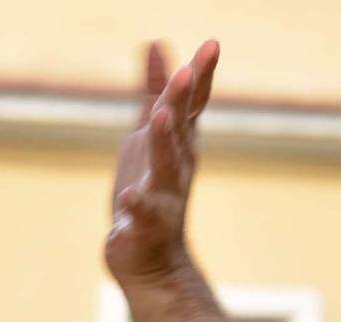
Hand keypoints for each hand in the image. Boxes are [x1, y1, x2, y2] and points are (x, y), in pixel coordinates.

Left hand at [106, 40, 219, 288]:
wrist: (152, 260)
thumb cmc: (150, 191)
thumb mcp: (150, 134)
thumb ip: (153, 91)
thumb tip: (155, 43)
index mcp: (178, 144)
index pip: (193, 104)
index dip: (202, 75)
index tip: (212, 44)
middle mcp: (176, 166)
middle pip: (180, 127)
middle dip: (183, 99)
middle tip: (187, 71)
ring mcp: (162, 197)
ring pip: (164, 166)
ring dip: (162, 142)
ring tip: (158, 118)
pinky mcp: (143, 227)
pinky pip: (141, 215)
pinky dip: (137, 204)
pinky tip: (128, 195)